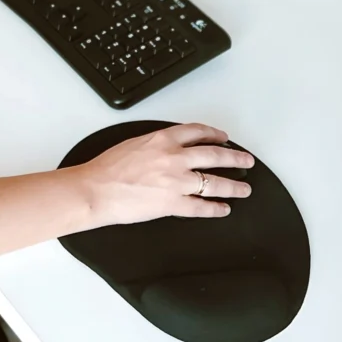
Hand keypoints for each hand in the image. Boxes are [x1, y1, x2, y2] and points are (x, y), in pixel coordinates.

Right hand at [78, 123, 253, 222]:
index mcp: (162, 139)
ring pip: (214, 182)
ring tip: (244, 188)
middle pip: (214, 155)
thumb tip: (168, 147)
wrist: (95, 189)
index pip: (197, 132)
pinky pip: (201, 207)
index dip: (215, 135)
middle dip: (235, 159)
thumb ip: (155, 144)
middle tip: (246, 161)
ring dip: (233, 186)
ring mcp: (175, 181)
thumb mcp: (134, 143)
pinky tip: (223, 209)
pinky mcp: (172, 204)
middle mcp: (174, 158)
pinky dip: (215, 209)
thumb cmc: (106, 168)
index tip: (224, 138)